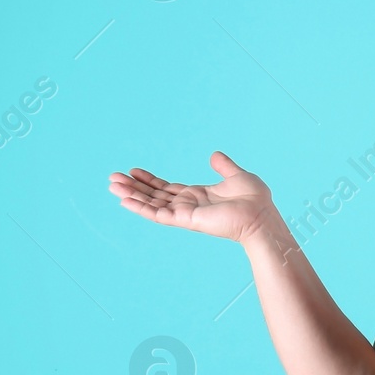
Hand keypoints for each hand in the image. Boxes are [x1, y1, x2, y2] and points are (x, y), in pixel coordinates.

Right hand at [109, 151, 273, 244]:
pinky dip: (141, 208)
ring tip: (113, 187)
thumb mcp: (237, 175)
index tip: (133, 171)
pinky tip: (125, 201)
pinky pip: (159, 215)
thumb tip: (214, 155)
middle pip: (154, 196)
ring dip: (132, 196)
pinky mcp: (186, 219)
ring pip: (152, 205)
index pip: (166, 188)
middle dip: (134, 187)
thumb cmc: (255, 200)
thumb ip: (223, 166)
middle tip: (113, 178)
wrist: (262, 216)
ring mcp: (185, 214)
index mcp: (197, 195)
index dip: (149, 180)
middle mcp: (188, 205)